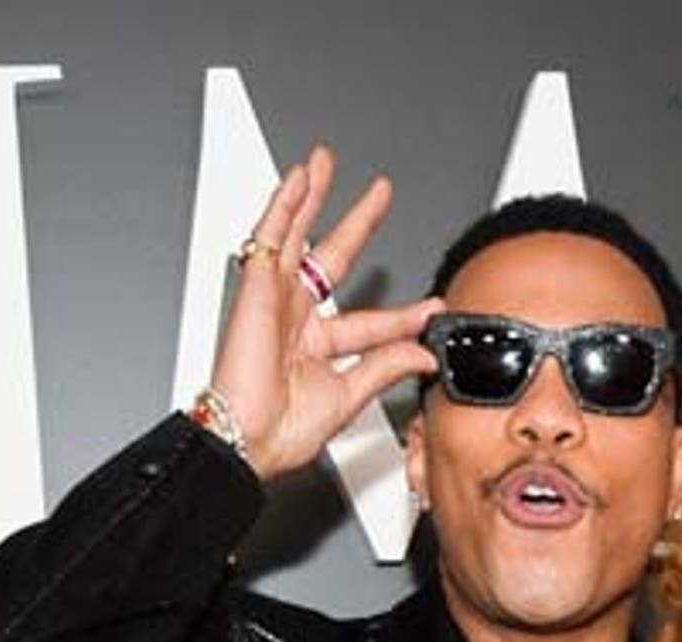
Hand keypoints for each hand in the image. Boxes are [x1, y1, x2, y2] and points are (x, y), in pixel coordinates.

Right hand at [207, 144, 441, 479]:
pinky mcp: (255, 288)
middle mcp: (296, 318)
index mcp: (319, 346)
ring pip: (295, 235)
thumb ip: (385, 367)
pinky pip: (269, 238)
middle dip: (355, 222)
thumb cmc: (282, 429)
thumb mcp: (350, 396)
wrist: (248, 438)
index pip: (370, 319)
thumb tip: (422, 353)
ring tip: (325, 164)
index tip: (433, 307)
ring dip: (311, 197)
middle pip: (331, 256)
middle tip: (379, 193)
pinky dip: (283, 206)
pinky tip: (297, 180)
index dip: (403, 313)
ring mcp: (275, 299)